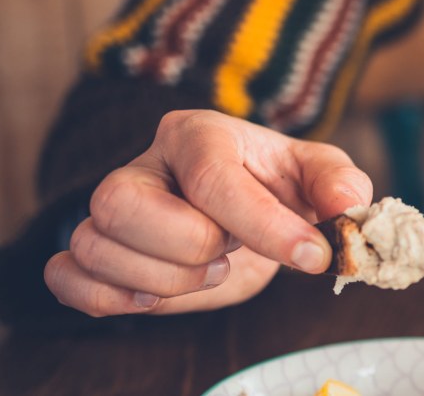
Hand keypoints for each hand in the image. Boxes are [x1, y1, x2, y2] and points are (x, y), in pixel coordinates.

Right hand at [44, 109, 371, 316]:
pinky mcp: (96, 251)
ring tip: (208, 271)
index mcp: (198, 134)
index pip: (212, 178)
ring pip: (96, 245)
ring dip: (162, 280)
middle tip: (230, 255)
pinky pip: (68, 276)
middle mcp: (144, 165)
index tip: (312, 256)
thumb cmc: (280, 187)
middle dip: (189, 246)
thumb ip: (340, 182)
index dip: (264, 226)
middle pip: (124, 204)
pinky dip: (108, 297)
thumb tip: (348, 204)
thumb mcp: (320, 175)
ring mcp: (111, 210)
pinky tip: (158, 296)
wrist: (248, 213)